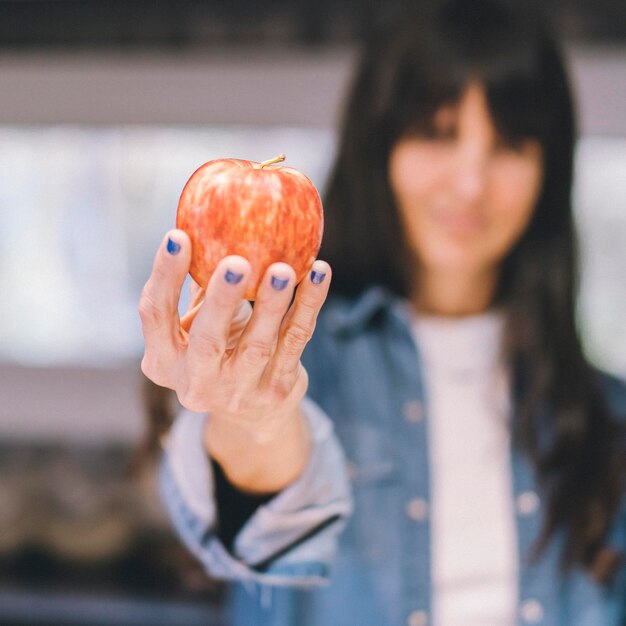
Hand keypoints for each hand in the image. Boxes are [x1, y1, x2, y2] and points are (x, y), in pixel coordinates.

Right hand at [139, 229, 331, 439]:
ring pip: (258, 345)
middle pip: (206, 341)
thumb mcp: (197, 327)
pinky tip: (318, 273)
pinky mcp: (276, 391)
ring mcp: (238, 392)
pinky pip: (295, 341)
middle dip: (221, 301)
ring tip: (285, 269)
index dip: (164, 276)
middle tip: (236, 263)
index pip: (155, 315)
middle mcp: (196, 383)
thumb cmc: (219, 352)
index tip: (178, 235)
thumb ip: (198, 288)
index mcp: (163, 362)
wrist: (252, 413)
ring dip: (272, 305)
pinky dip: (308, 306)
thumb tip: (202, 221)